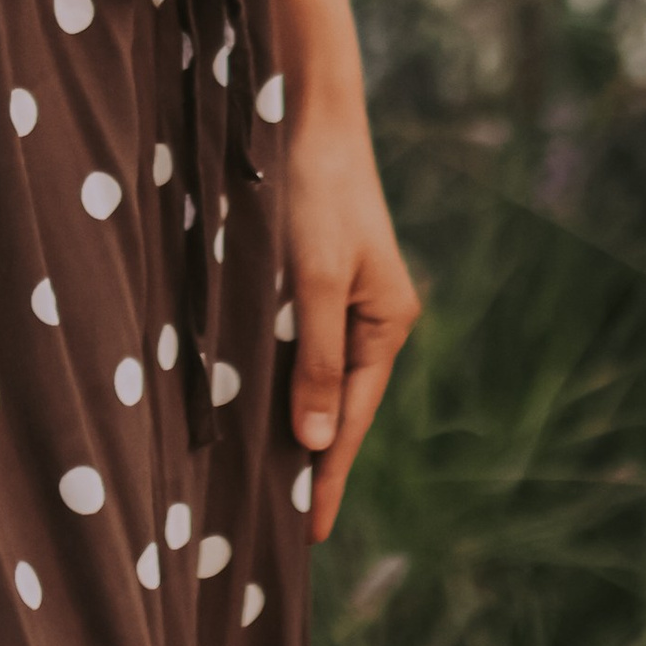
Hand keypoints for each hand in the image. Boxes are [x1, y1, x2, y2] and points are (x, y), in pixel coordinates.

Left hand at [283, 91, 421, 542]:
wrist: (306, 111)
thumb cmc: (317, 191)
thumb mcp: (315, 280)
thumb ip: (316, 359)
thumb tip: (312, 440)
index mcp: (387, 322)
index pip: (350, 417)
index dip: (326, 475)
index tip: (310, 534)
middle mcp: (372, 317)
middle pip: (336, 403)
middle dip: (311, 459)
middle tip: (282, 526)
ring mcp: (344, 298)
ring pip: (314, 376)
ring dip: (292, 422)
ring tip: (267, 483)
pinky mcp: (312, 277)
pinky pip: (298, 344)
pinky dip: (279, 379)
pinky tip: (258, 404)